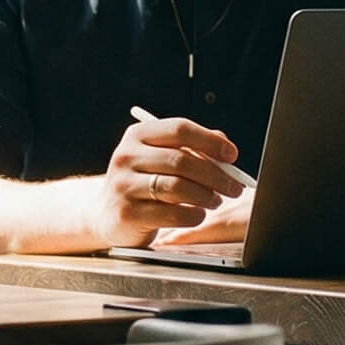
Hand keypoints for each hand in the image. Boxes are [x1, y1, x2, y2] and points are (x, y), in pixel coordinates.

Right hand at [97, 111, 244, 244]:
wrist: (109, 215)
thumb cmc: (144, 183)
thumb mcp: (161, 158)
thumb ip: (191, 148)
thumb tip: (223, 143)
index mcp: (137, 135)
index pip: (179, 129)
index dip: (210, 141)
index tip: (231, 155)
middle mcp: (126, 156)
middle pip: (182, 160)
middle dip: (216, 175)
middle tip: (234, 187)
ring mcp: (123, 185)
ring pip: (178, 187)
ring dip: (206, 196)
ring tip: (215, 201)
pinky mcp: (127, 213)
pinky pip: (172, 213)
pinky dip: (193, 215)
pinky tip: (197, 214)